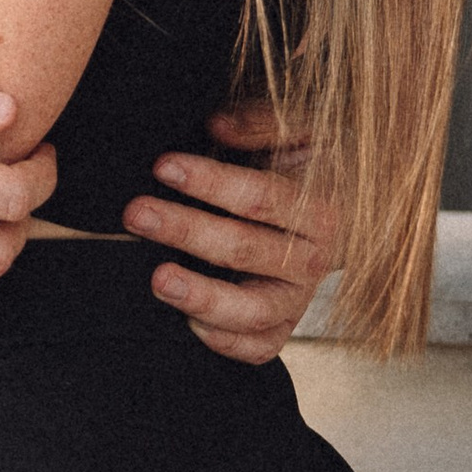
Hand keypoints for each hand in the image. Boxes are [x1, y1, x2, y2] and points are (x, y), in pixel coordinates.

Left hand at [122, 99, 339, 364]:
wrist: (334, 215)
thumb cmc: (300, 168)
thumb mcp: (295, 133)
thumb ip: (261, 123)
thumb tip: (218, 126)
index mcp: (319, 207)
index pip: (261, 196)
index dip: (210, 181)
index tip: (163, 166)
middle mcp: (314, 260)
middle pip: (246, 249)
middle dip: (186, 230)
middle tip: (137, 213)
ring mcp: (298, 299)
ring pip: (253, 311)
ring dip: (201, 295)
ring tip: (157, 279)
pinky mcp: (283, 328)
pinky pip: (257, 348)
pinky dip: (223, 341)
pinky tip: (188, 321)